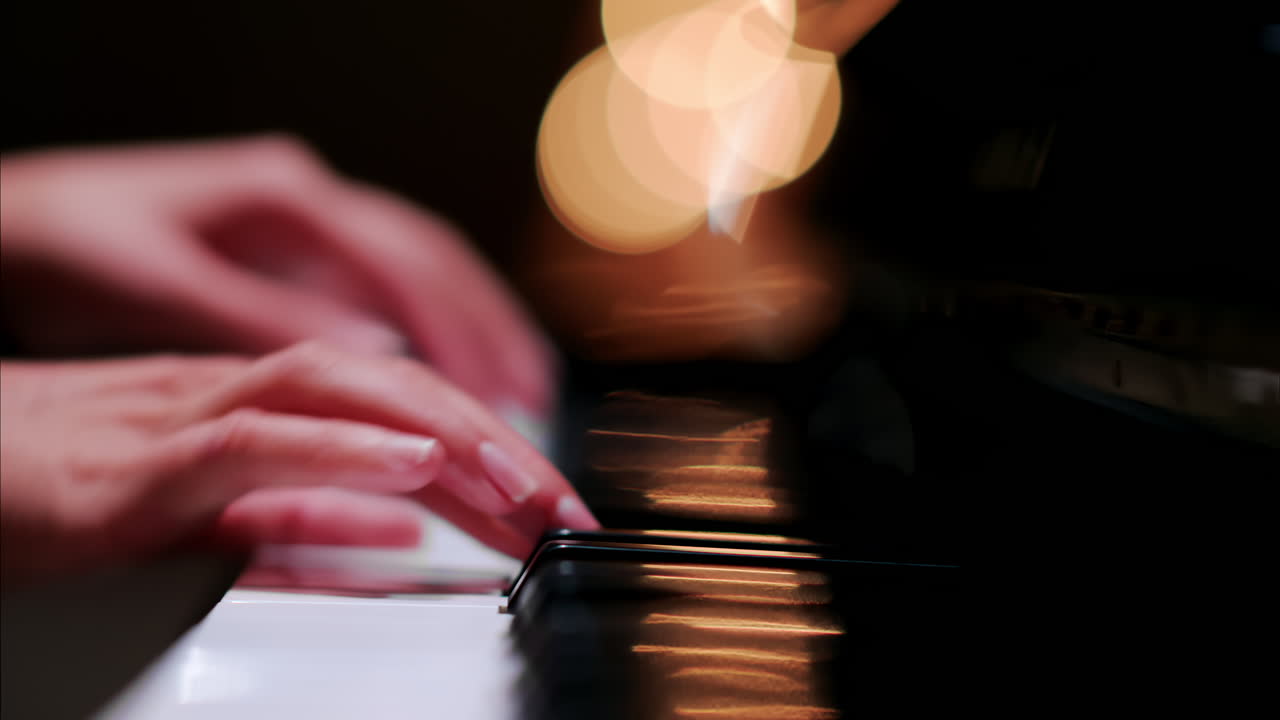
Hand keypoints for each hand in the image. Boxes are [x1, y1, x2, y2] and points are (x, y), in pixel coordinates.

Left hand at [0, 135, 552, 414]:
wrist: (15, 223)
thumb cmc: (72, 243)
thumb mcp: (164, 285)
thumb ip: (272, 317)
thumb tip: (377, 349)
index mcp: (286, 199)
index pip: (402, 262)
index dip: (459, 330)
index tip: (498, 389)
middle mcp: (309, 207)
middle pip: (432, 262)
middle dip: (489, 329)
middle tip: (536, 397)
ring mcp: (306, 231)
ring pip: (419, 276)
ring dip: (472, 332)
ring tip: (519, 392)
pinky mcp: (295, 259)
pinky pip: (386, 295)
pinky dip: (428, 337)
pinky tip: (447, 379)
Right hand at [0, 342, 596, 582]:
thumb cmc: (47, 493)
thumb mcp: (195, 519)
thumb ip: (292, 521)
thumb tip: (397, 541)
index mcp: (250, 406)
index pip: (394, 409)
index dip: (484, 450)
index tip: (550, 509)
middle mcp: (228, 394)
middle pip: (389, 391)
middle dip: (490, 446)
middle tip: (565, 509)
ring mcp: (179, 419)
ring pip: (337, 395)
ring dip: (442, 436)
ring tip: (519, 482)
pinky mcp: (129, 471)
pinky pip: (247, 444)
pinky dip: (336, 450)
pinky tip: (410, 466)